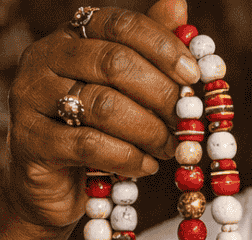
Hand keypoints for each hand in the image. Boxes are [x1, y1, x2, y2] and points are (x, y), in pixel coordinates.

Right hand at [3, 0, 194, 227]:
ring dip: (150, 130)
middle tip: (187, 120)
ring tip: (171, 147)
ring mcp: (31, 97)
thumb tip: (179, 3)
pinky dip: (128, 157)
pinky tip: (146, 165)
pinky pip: (89, 144)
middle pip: (115, 63)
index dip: (163, 46)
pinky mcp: (29, 140)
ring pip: (104, 106)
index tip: (194, 75)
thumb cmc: (104, 127)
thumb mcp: (130, 88)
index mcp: (74, 36)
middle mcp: (46, 58)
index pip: (121, 24)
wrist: (59, 182)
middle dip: (162, 94)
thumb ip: (152, 48)